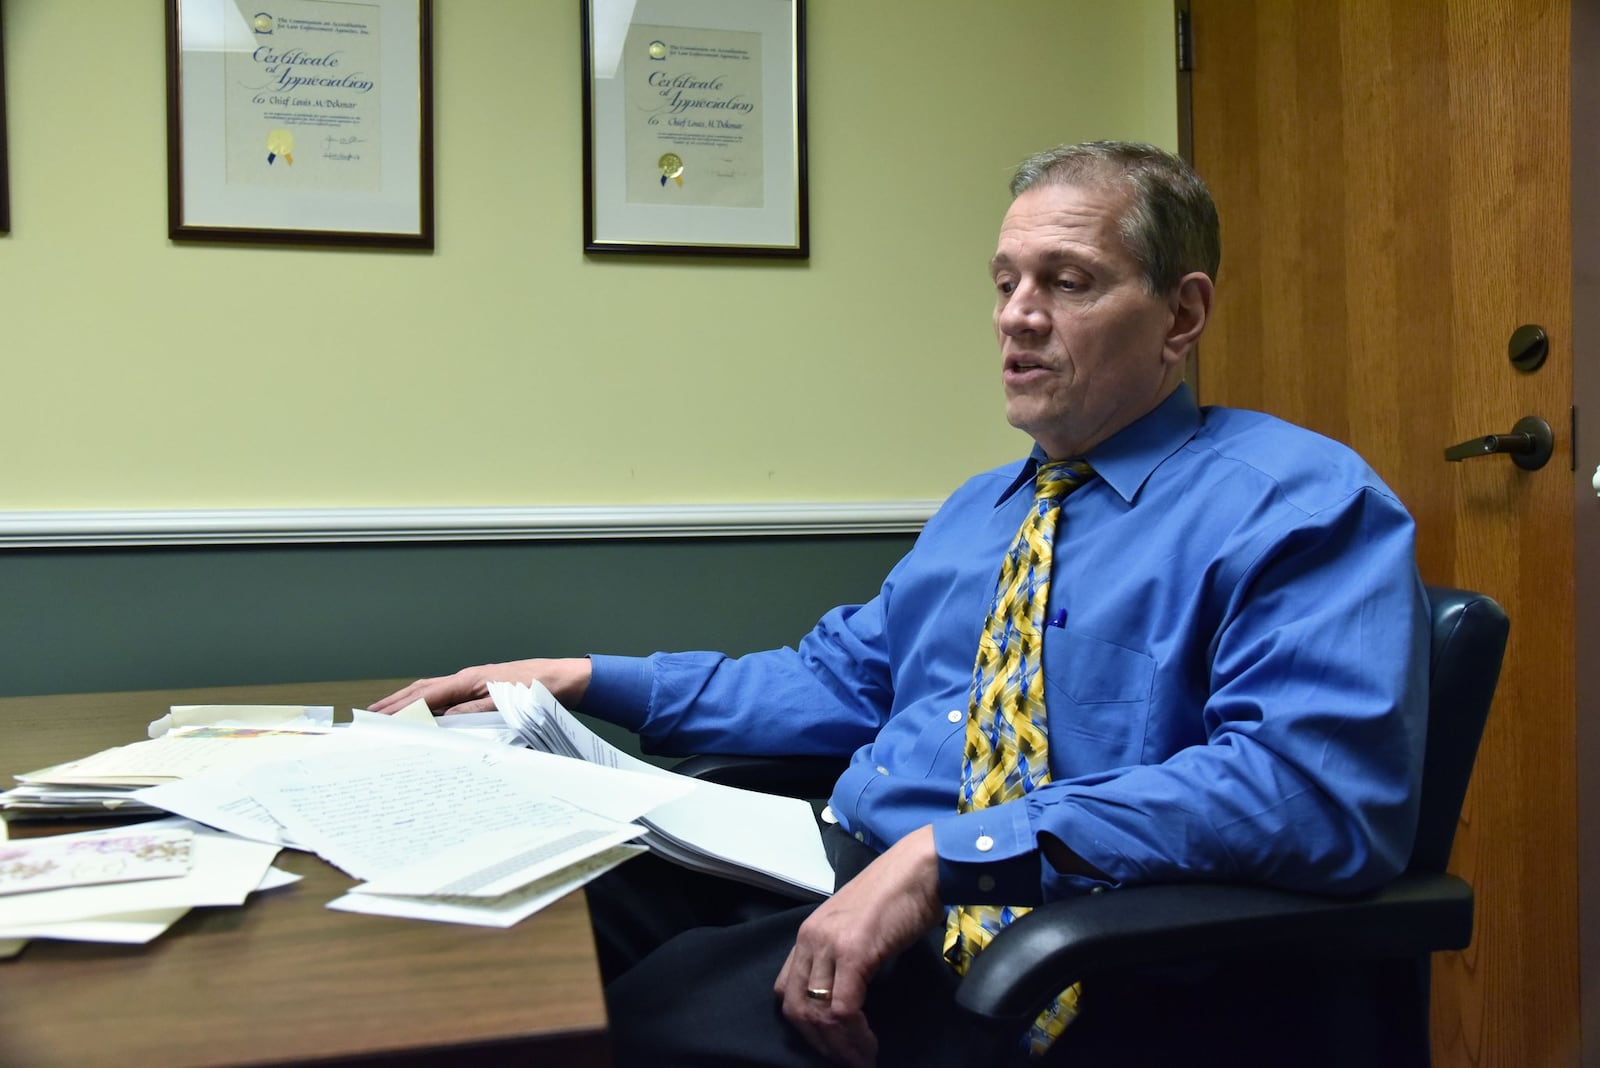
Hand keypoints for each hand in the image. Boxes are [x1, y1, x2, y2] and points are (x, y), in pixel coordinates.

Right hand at [368, 658, 591, 714]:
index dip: (400, 708)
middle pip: (421, 690)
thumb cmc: (534, 689)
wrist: (559, 679)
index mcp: (467, 681)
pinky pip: (445, 696)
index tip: (378, 718)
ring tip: (388, 714)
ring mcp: (471, 682)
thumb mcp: (502, 704)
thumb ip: (470, 712)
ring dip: (409, 702)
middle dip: (395, 703)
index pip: (425, 696)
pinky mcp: (479, 688)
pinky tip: (424, 714)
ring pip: (431, 692)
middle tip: (370, 716)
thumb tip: (440, 719)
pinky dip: (428, 704)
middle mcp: (465, 679)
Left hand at [774, 825, 942, 1066]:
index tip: (830, 1044)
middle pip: (795, 1008)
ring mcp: (830, 944)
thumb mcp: (858, 928)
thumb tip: (850, 995)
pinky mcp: (854, 952)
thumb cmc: (898, 895)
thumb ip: (844, 956)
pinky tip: (869, 1046)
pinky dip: (855, 1036)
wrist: (920, 867)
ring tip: (860, 1061)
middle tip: (845, 1061)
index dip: (805, 1026)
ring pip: (817, 1013)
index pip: (786, 990)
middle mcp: (810, 939)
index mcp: (809, 934)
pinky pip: (844, 1009)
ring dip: (839, 1047)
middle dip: (819, 1044)